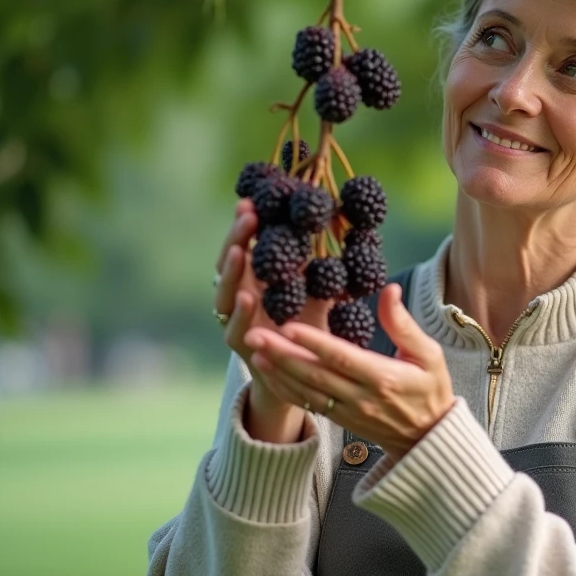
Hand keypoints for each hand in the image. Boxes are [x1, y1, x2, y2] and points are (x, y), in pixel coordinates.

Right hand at [214, 198, 332, 438]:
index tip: (253, 199)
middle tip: (247, 214)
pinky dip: (239, 313)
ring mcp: (237, 321)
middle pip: (230, 262)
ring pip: (225, 293)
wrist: (301, 376)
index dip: (247, 223)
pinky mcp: (242, 346)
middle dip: (237, 237)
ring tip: (240, 251)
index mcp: (257, 278)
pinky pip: (235, 328)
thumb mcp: (321, 291)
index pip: (247, 244)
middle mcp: (240, 296)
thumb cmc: (310, 327)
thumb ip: (326, 266)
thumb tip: (349, 231)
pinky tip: (246, 297)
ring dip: (232, 271)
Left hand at [244, 282, 454, 459]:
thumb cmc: (431, 390)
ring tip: (253, 350)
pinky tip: (266, 372)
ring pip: (306, 390)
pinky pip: (307, 403)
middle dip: (282, 354)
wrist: (429, 438)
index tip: (289, 326)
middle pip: (316, 374)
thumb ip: (403, 324)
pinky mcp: (339, 419)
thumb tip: (389, 290)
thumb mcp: (429, 353)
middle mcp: (361, 397)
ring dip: (277, 371)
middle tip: (253, 334)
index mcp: (383, 377)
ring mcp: (348, 411)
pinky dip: (284, 388)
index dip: (314, 343)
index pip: (343, 358)